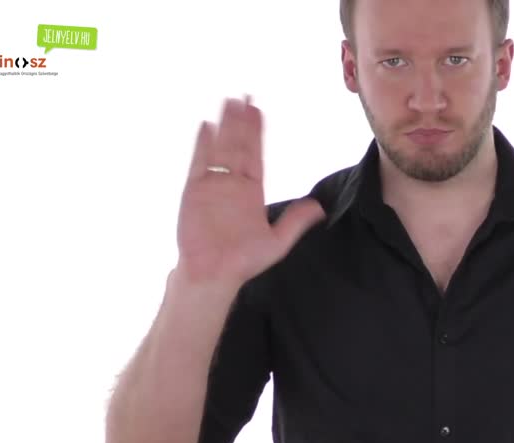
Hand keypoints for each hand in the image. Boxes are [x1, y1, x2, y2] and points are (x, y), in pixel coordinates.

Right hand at [175, 95, 324, 283]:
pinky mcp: (194, 192)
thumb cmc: (243, 261)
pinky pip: (200, 164)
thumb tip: (319, 208)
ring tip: (228, 102)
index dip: (257, 132)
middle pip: (238, 145)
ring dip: (224, 126)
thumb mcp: (276, 242)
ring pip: (220, 148)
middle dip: (241, 121)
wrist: (213, 275)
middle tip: (245, 96)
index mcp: (251, 191)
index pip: (255, 154)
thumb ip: (295, 222)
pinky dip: (203, 145)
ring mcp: (213, 186)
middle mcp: (233, 184)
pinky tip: (207, 126)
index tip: (258, 110)